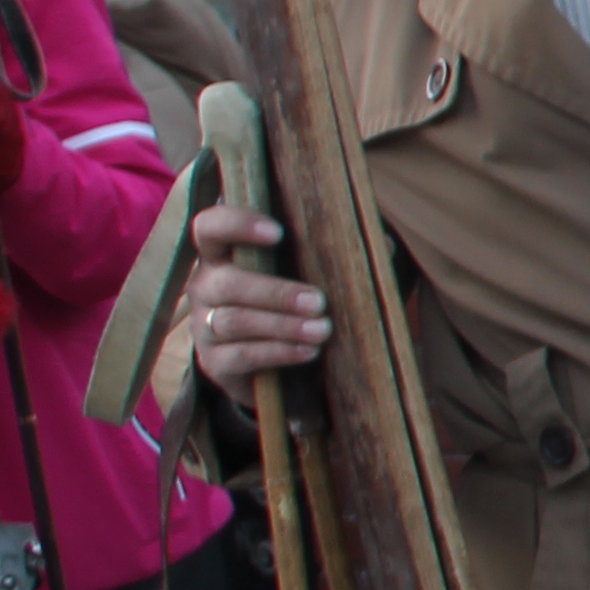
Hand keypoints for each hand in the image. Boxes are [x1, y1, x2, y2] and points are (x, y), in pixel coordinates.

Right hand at [185, 202, 331, 386]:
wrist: (281, 365)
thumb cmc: (295, 303)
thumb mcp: (312, 275)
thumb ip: (338, 253)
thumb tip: (384, 242)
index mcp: (224, 254)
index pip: (211, 227)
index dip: (236, 225)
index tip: (278, 232)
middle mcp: (206, 286)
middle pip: (226, 282)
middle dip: (275, 292)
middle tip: (319, 301)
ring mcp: (204, 325)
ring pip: (233, 321)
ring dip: (281, 325)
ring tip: (323, 329)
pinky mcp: (215, 362)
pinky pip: (239, 357)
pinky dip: (276, 353)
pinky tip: (308, 351)